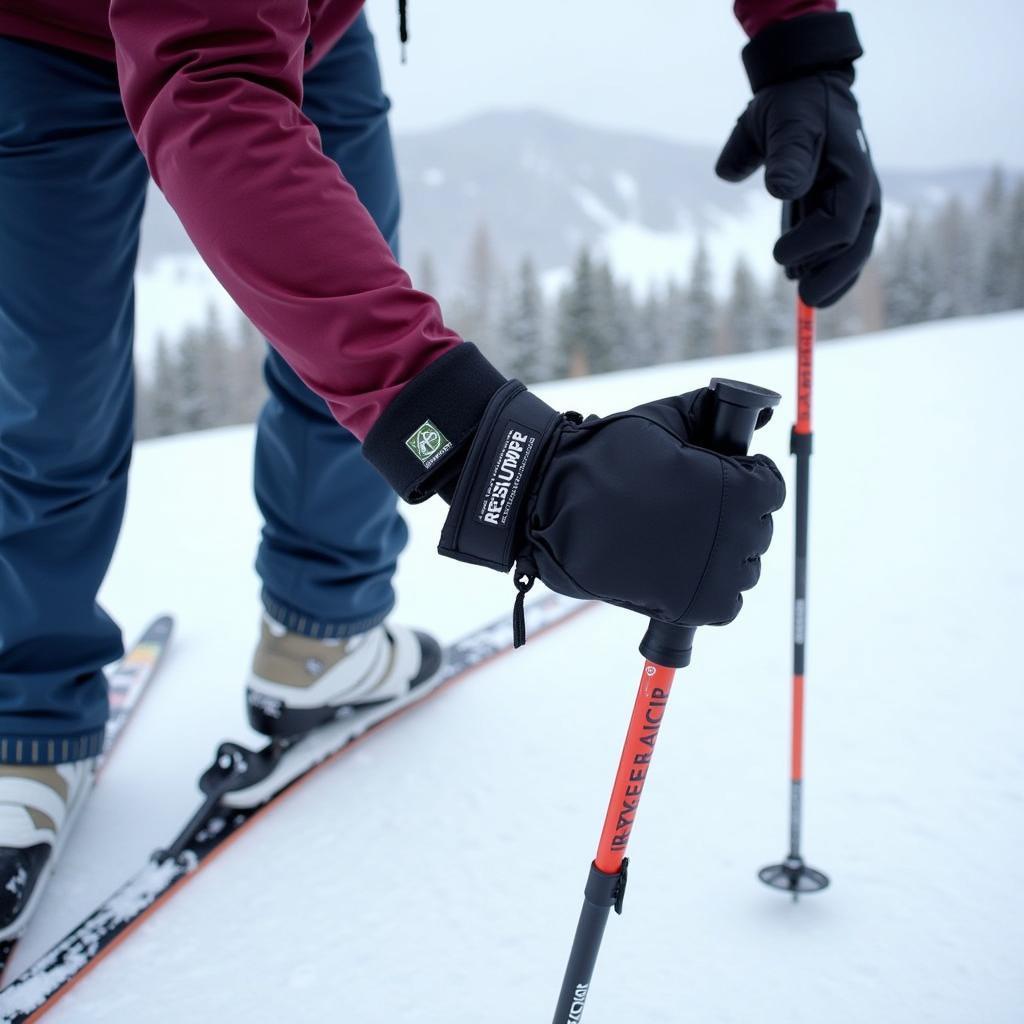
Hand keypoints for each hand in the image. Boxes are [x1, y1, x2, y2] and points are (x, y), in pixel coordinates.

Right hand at [438, 384, 784, 627]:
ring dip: (722, 555)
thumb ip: (708, 410)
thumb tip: (760, 407)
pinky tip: (683, 572)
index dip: (748, 479)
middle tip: (691, 510)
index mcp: (734, 486)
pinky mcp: (690, 606)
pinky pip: (725, 606)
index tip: (720, 477)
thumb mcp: (660, 419)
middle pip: (758, 529)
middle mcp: (732, 532)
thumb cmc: (602, 457)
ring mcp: (712, 572)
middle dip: (734, 517)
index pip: (770, 488)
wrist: (552, 503)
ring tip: (681, 541)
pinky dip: (711, 593)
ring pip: (744, 569)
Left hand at [715, 13, 880, 307]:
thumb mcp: (786, 122)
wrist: (802, 92)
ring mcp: (851, 203)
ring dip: (830, 277)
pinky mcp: (835, 211)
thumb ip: (786, 155)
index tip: (778, 256)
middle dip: (834, 277)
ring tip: (806, 298)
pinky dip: (828, 270)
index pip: (842, 224)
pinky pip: (839, 249)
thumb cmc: (793, 106)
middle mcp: (860, 192)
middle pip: (857, 246)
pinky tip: (808, 289)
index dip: (812, 246)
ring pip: (850, 252)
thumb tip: (782, 189)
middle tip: (806, 300)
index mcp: (854, 172)